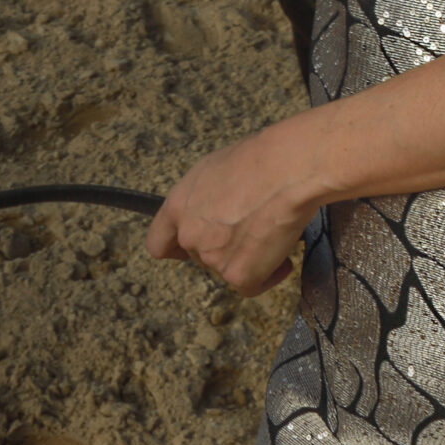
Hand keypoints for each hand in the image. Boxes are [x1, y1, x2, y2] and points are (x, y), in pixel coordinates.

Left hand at [146, 122, 316, 296]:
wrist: (285, 170)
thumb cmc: (258, 159)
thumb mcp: (214, 169)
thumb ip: (203, 198)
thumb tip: (215, 210)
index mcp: (177, 206)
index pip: (159, 244)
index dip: (176, 248)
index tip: (190, 248)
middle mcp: (189, 235)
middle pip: (200, 256)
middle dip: (223, 247)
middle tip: (249, 228)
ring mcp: (212, 258)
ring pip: (227, 269)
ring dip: (248, 258)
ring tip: (270, 232)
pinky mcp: (239, 275)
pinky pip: (253, 285)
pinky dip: (269, 274)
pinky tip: (282, 256)